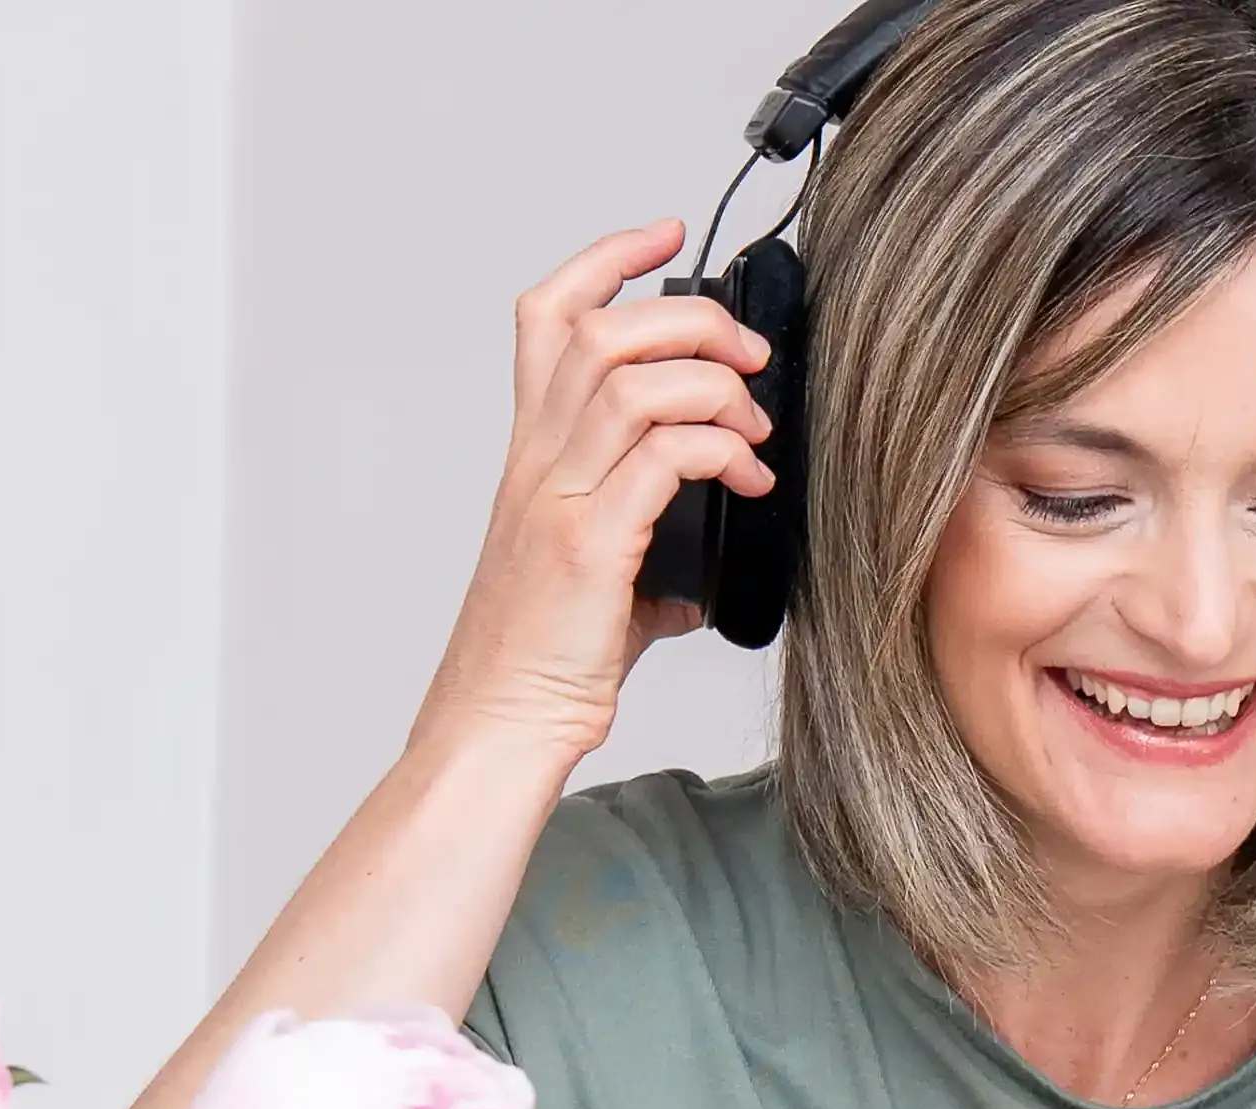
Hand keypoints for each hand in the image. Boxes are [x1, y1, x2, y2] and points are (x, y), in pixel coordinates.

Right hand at [416, 221, 777, 759]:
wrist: (501, 726)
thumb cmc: (546, 660)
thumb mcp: (601, 586)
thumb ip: (647, 555)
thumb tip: (699, 575)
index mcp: (535, 454)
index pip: (548, 317)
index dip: (606, 258)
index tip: (669, 234)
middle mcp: (538, 462)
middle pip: (603, 330)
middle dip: (692, 318)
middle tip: (749, 354)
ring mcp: (560, 498)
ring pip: (632, 379)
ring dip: (714, 385)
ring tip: (755, 426)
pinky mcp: (591, 545)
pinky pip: (664, 457)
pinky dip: (721, 450)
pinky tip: (748, 480)